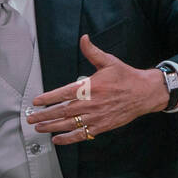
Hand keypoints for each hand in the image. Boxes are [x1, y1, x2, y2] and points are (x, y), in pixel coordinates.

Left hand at [28, 35, 169, 144]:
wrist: (145, 93)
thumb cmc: (126, 77)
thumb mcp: (108, 61)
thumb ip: (92, 52)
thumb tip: (84, 38)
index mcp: (90, 87)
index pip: (64, 93)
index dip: (48, 98)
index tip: (36, 102)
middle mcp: (91, 103)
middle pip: (63, 111)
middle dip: (44, 116)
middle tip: (31, 118)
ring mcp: (96, 116)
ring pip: (70, 124)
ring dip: (52, 127)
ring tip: (39, 127)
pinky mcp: (102, 126)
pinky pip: (82, 134)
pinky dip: (68, 138)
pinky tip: (57, 139)